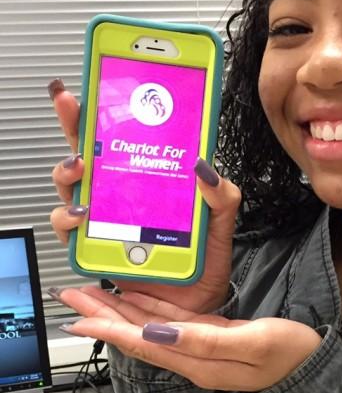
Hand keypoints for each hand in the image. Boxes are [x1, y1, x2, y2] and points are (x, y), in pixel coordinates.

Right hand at [48, 80, 240, 313]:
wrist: (198, 305)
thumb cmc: (204, 262)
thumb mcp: (221, 224)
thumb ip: (222, 196)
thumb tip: (205, 167)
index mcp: (149, 183)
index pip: (122, 141)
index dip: (105, 113)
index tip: (93, 87)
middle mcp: (121, 199)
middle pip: (86, 156)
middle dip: (74, 128)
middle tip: (76, 112)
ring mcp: (105, 224)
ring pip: (69, 191)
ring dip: (69, 175)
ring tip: (82, 169)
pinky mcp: (97, 253)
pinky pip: (71, 235)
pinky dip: (70, 222)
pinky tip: (82, 215)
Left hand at [56, 285, 322, 391]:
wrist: (314, 367)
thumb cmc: (290, 354)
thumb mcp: (252, 343)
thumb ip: (204, 340)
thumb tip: (157, 332)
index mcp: (196, 361)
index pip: (141, 342)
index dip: (107, 327)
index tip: (77, 314)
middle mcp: (191, 357)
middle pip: (137, 334)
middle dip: (103, 314)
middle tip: (71, 294)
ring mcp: (200, 346)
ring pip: (149, 326)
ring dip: (119, 310)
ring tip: (91, 293)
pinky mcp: (211, 336)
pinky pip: (170, 320)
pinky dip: (148, 307)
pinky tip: (134, 297)